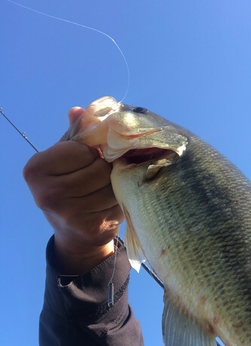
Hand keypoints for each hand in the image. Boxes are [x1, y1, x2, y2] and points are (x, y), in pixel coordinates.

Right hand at [23, 107, 124, 273]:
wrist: (75, 235)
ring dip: (115, 184)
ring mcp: (68, 213)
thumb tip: (79, 110)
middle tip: (100, 176)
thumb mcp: (65, 160)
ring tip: (105, 190)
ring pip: (111, 184)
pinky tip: (109, 204)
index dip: (90, 152)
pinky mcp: (90, 227)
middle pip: (98, 167)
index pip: (80, 148)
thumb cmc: (70, 188)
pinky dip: (120, 200)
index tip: (86, 161)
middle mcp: (47, 193)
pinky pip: (118, 201)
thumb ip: (74, 135)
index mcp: (36, 170)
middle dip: (105, 168)